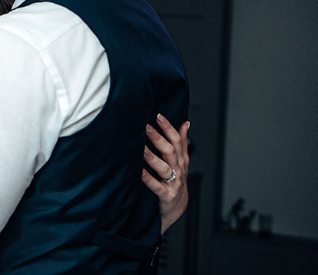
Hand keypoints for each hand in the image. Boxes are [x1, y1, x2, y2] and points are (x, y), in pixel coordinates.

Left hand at [142, 114, 190, 233]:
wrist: (176, 207)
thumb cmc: (175, 180)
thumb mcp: (180, 161)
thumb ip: (181, 142)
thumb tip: (185, 123)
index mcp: (180, 159)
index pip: (177, 141)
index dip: (169, 128)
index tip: (158, 116)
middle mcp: (178, 169)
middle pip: (170, 151)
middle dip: (158, 139)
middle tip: (146, 127)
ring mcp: (173, 183)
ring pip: (164, 168)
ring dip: (152, 157)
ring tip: (141, 148)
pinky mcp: (166, 196)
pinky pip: (156, 186)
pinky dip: (148, 179)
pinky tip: (139, 172)